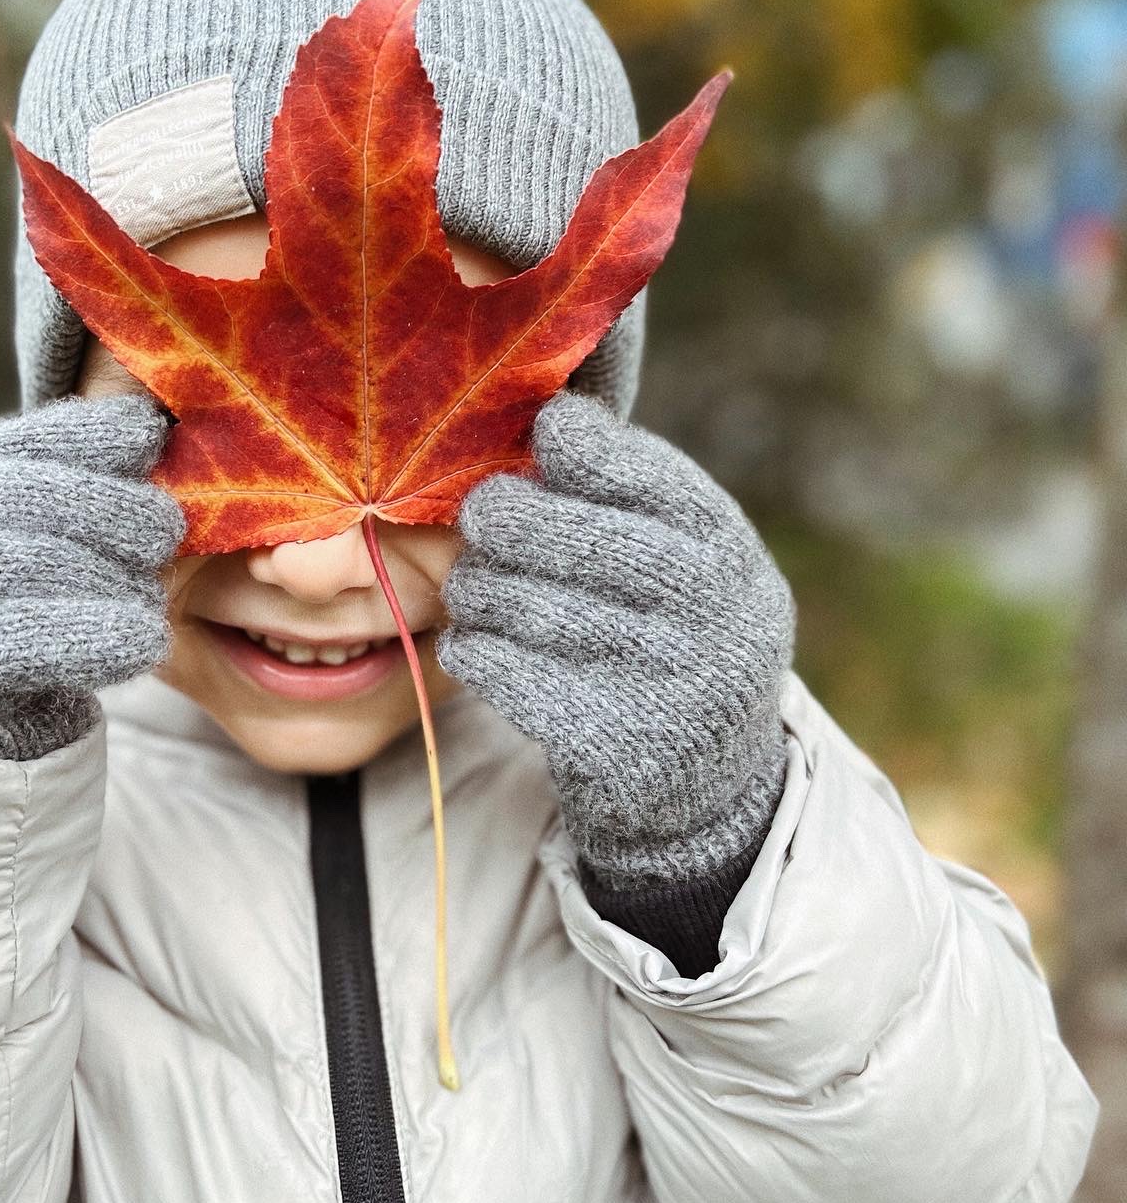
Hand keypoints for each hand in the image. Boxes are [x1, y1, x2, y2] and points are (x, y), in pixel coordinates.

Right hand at [0, 393, 184, 759]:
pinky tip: (144, 641)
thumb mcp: (13, 545)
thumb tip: (143, 427)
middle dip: (109, 507)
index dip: (84, 434)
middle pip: (23, 497)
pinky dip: (92, 637)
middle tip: (164, 532)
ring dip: (110, 576)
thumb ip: (60, 492)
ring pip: (29, 563)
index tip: (146, 434)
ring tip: (153, 597)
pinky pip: (22, 644)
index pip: (11, 445)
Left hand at [437, 392, 793, 951]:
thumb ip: (627, 500)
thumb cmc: (667, 640)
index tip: (543, 437)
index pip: (650, 477)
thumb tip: (547, 415)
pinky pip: (512, 676)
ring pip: (533, 608)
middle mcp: (717, 618)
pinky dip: (475, 650)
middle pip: (580, 540)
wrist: (702, 788)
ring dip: (482, 589)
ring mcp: (673, 688)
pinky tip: (471, 642)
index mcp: (731, 554)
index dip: (585, 447)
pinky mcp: (619, 748)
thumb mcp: (681, 564)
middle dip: (511, 518)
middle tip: (482, 518)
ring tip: (473, 588)